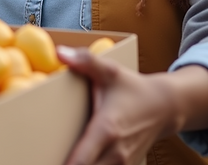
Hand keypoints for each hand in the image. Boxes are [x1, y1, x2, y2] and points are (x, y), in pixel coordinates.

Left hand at [57, 46, 201, 164]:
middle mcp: (116, 153)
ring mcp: (122, 164)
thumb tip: (60, 52)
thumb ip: (86, 61)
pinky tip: (77, 158)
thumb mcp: (111, 71)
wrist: (165, 107)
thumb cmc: (133, 88)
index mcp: (107, 129)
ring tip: (53, 156)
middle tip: (42, 155)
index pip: (81, 160)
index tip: (43, 160)